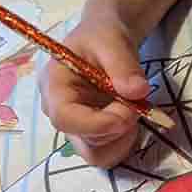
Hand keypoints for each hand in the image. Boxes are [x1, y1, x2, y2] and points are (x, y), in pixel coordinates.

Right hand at [38, 17, 152, 167]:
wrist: (106, 41)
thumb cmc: (101, 36)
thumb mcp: (112, 40)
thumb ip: (122, 64)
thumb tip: (137, 92)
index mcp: (54, 85)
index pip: (64, 118)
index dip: (96, 123)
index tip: (128, 113)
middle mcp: (58, 112)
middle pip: (83, 141)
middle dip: (116, 129)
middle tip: (137, 105)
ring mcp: (75, 127)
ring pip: (97, 154)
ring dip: (122, 139)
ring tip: (133, 110)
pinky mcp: (91, 135)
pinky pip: (107, 153)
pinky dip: (124, 142)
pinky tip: (130, 117)